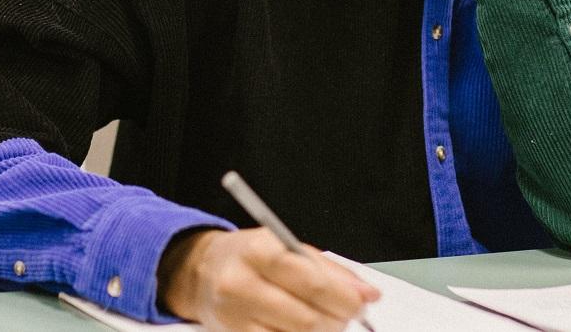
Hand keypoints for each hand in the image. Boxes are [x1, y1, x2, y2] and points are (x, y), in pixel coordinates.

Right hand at [158, 229, 378, 331]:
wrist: (202, 273)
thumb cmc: (252, 258)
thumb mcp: (289, 248)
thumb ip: (332, 271)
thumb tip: (369, 295)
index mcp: (258, 251)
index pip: (310, 281)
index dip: (343, 298)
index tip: (361, 304)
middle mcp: (240, 284)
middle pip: (305, 319)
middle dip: (337, 322)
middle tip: (347, 317)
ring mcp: (234, 318)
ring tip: (322, 321)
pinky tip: (301, 330)